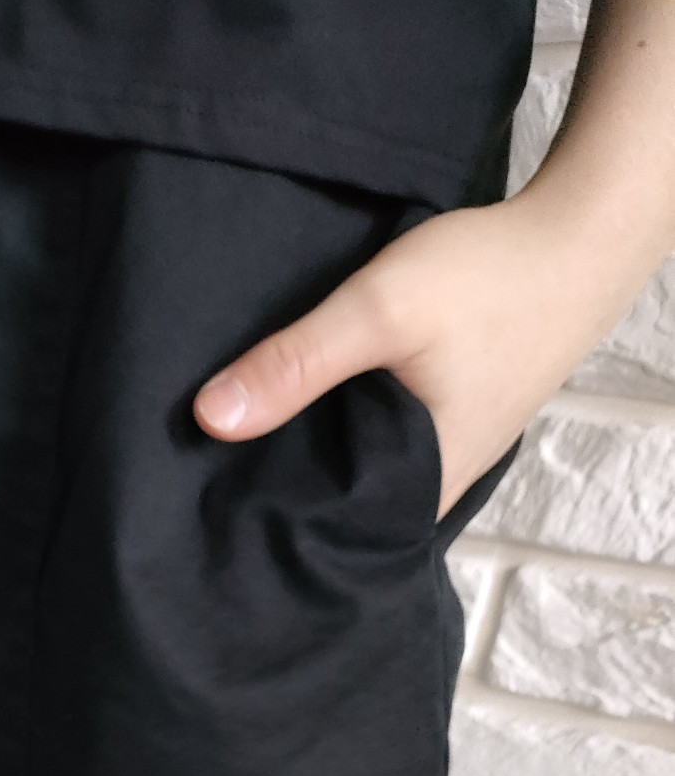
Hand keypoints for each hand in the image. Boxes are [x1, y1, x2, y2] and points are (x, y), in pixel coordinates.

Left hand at [194, 0, 674, 520]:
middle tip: (197, 482)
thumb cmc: (489, 277)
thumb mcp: (379, 311)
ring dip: (304, 459)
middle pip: (332, 510)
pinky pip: (375, 445)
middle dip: (274, 495)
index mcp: (418, 490)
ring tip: (231, 448)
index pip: (322, 538)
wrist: (578, 237)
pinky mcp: (444, 425)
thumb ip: (297, 362)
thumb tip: (208, 418)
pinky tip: (294, 412)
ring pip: (353, 477)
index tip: (204, 513)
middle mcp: (431, 491)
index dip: (264, 527)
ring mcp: (442, 459)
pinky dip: (337, 431)